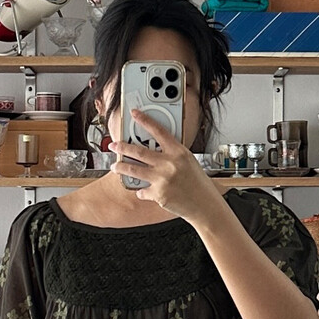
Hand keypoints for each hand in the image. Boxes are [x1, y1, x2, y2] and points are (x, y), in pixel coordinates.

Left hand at [109, 109, 224, 226]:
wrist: (204, 204)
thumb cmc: (197, 183)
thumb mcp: (188, 161)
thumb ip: (172, 154)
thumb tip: (153, 149)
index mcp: (178, 152)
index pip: (158, 131)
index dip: (144, 120)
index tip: (134, 113)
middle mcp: (169, 164)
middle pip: (139, 151)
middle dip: (122, 147)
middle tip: (114, 145)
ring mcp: (162, 179)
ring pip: (134, 170)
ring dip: (121, 168)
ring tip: (115, 166)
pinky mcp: (158, 194)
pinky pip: (142, 191)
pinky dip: (141, 192)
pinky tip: (143, 191)